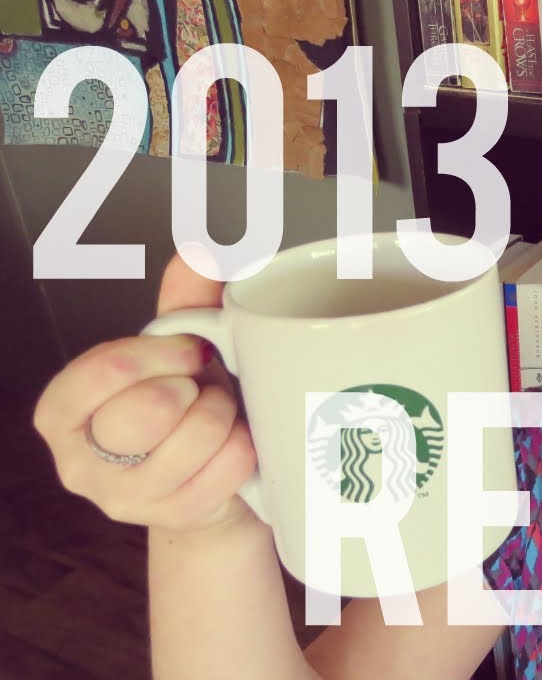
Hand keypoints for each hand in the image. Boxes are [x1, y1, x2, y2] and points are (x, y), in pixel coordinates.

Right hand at [32, 253, 258, 533]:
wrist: (218, 486)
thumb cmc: (191, 410)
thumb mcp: (177, 356)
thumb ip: (181, 304)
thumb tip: (198, 254)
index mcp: (64, 412)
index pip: (104, 370)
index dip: (159, 354)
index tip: (188, 351)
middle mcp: (81, 463)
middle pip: (149, 409)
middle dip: (195, 389)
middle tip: (203, 392)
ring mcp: (127, 500)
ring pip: (197, 435)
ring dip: (225, 415)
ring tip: (221, 417)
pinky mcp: (176, 519)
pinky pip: (230, 464)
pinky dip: (247, 446)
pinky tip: (238, 446)